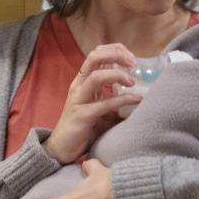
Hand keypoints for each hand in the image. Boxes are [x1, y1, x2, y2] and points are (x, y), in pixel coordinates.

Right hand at [45, 44, 141, 163]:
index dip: (115, 50)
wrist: (62, 148)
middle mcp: (78, 86)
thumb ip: (111, 94)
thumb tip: (137, 89)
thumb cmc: (82, 127)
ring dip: (118, 75)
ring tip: (132, 82)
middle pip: (94, 57)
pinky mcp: (82, 116)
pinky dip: (122, 100)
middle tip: (133, 62)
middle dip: (116, 55)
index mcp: (82, 80)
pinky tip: (136, 100)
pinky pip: (104, 104)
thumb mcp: (97, 105)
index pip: (96, 54)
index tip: (131, 57)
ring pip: (96, 77)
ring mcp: (78, 99)